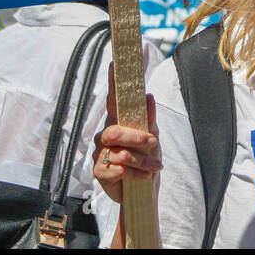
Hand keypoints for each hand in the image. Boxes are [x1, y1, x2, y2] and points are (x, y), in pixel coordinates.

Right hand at [92, 63, 160, 203]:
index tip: (114, 63)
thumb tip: (148, 96)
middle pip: (115, 130)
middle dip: (137, 138)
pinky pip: (117, 169)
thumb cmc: (146, 160)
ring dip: (142, 161)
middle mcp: (106, 135)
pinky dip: (134, 174)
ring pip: (120, 153)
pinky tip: (142, 177)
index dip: (112, 82)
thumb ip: (150, 120)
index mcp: (118, 122)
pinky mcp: (99, 172)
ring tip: (155, 166)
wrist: (144, 190)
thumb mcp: (153, 139)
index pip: (114, 99)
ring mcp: (100, 153)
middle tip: (153, 143)